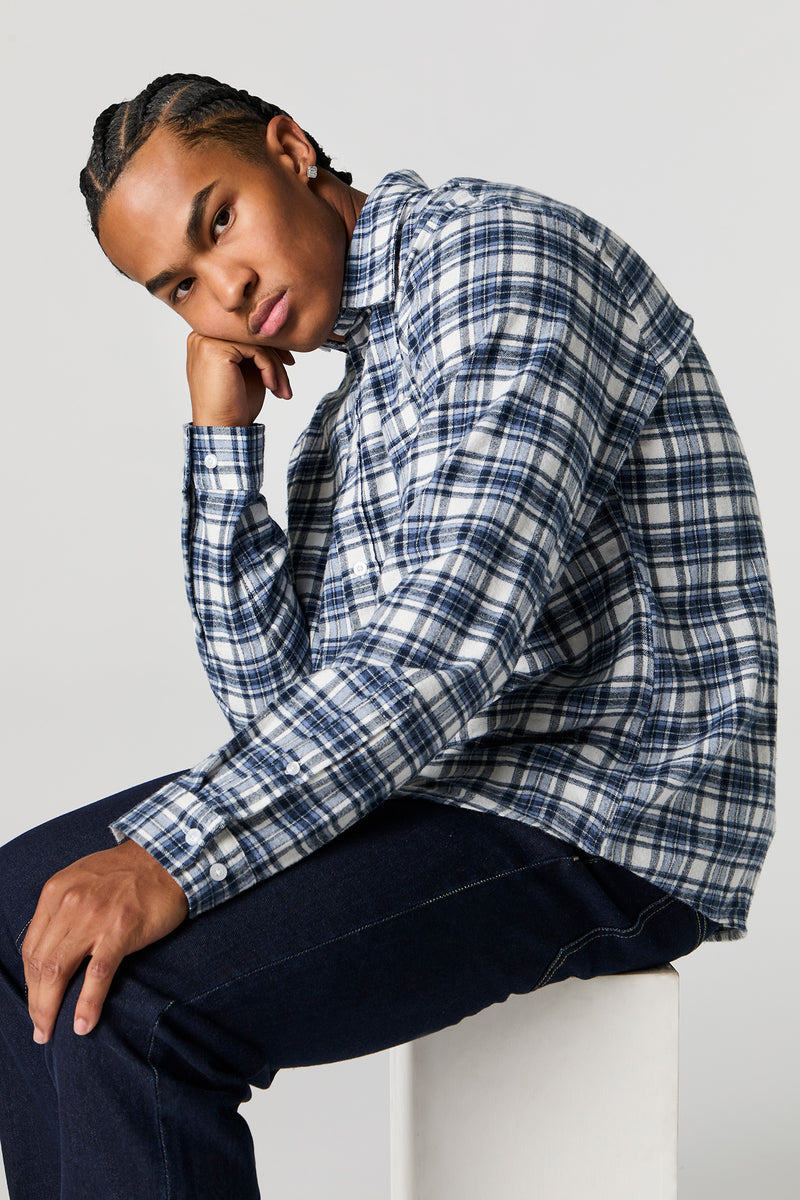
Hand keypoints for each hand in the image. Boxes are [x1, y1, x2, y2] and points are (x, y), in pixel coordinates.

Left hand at [21, 839, 189, 1042]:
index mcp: (56, 892)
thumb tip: (50, 948)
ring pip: (59, 971)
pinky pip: (97, 974)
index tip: (35, 1001)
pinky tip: (83, 1025)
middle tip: (39, 1028)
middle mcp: (70, 904)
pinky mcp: (121, 930)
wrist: (167, 858)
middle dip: (36, 1002)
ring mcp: (95, 918)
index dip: (29, 981)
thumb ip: (62, 908)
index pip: (31, 947)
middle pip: (40, 964)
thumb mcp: (81, 879)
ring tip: (48, 1033)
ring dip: (49, 1009)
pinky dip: (87, 1003)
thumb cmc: (127, 871)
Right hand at [186, 331, 295, 425]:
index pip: (245, 332)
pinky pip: (256, 350)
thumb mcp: (247, 368)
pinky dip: (270, 369)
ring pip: (256, 342)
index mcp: (207, 338)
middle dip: (276, 356)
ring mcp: (206, 341)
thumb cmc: (234, 404)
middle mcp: (202, 335)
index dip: (270, 346)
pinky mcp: (216, 350)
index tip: (288, 363)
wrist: (223, 429)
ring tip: (282, 389)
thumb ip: (254, 347)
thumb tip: (277, 329)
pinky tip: (272, 387)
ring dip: (276, 366)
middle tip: (286, 380)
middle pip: (251, 335)